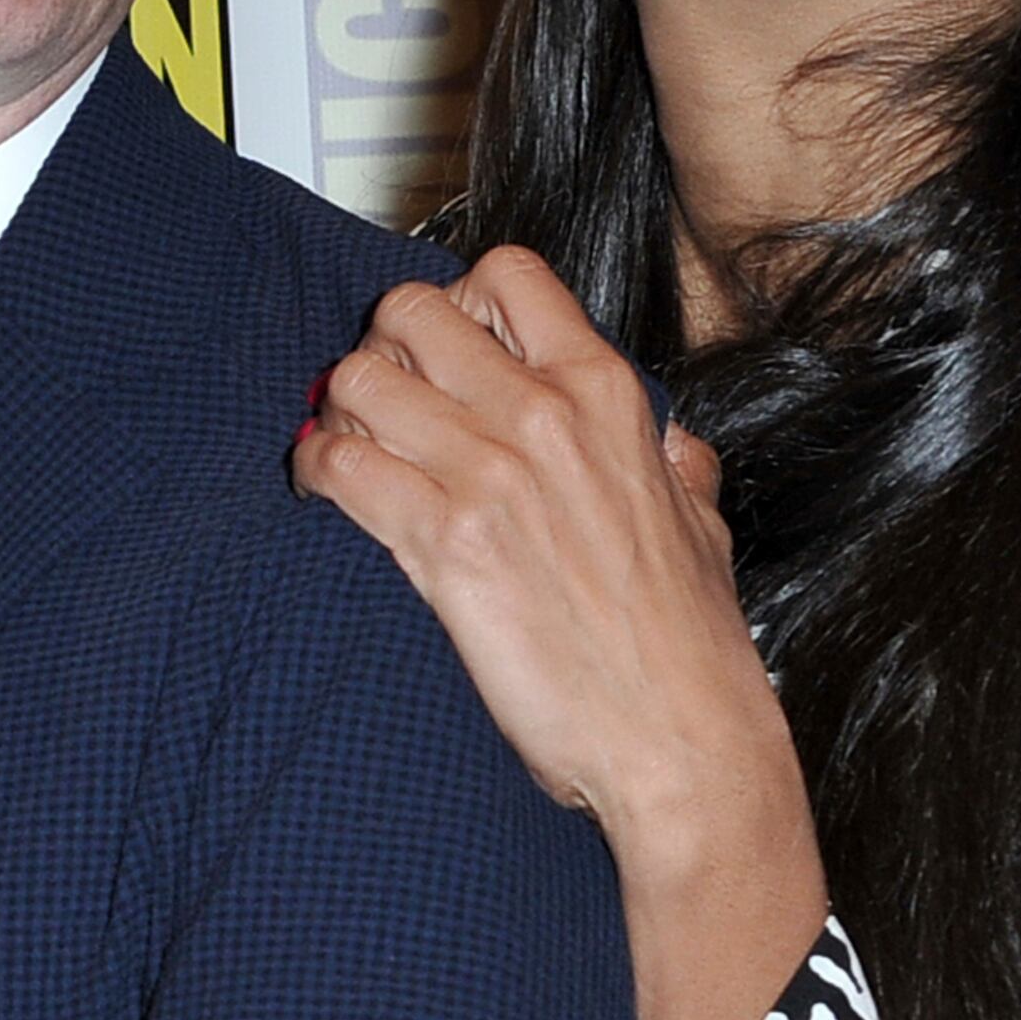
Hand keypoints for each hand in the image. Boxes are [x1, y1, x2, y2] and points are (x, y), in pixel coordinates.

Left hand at [290, 249, 822, 1019]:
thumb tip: (671, 444)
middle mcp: (544, 415)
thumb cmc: (692, 649)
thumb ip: (678, 468)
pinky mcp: (443, 544)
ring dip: (337, 409)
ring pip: (359, 378)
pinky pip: (341, 464)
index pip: (507, 275)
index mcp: (607, 396)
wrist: (682, 744)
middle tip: (379, 402)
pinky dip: (316, 470)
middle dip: (381, 349)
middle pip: (411, 312)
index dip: (458, 302)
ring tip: (344, 450)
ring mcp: (490, 475)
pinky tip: (324, 493)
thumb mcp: (704, 527)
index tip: (444, 352)